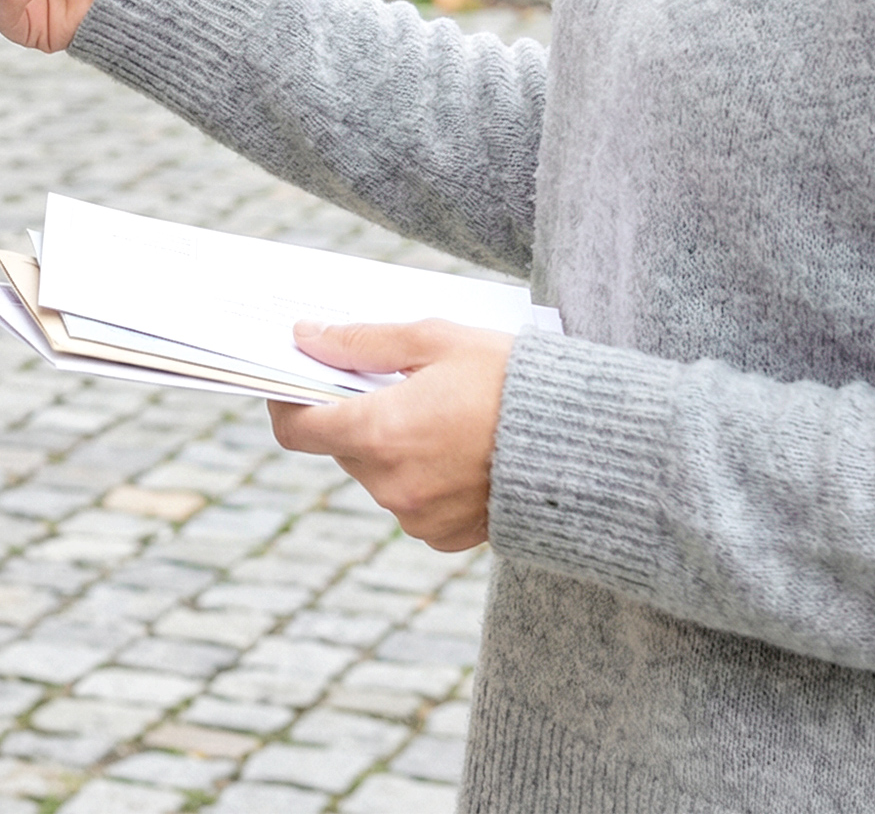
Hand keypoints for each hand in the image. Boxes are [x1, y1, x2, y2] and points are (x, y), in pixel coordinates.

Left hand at [268, 320, 513, 551]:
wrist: (589, 445)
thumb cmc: (512, 379)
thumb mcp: (434, 339)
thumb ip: (361, 341)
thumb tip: (306, 338)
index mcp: (381, 432)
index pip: (297, 428)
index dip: (286, 401)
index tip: (292, 379)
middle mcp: (392, 484)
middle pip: (339, 447)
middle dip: (351, 413)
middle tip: (386, 380)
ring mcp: (419, 517)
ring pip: (374, 474)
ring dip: (387, 444)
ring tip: (434, 411)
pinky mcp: (446, 537)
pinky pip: (409, 503)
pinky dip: (418, 475)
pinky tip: (456, 448)